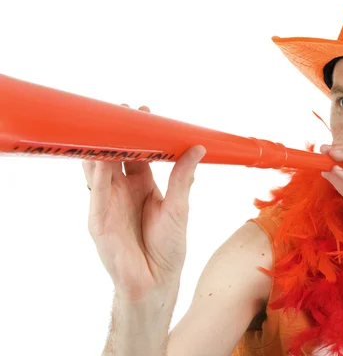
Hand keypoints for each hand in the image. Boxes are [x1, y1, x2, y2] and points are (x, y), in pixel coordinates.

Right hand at [83, 105, 205, 300]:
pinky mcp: (98, 218)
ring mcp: (108, 203)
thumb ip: (182, 178)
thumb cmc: (169, 247)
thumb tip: (197, 148)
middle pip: (116, 156)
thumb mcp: (179, 207)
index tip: (145, 113)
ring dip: (102, 147)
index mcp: (143, 187)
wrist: (155, 280)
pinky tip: (101, 156)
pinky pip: (96, 191)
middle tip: (120, 111)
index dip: (139, 134)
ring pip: (100, 168)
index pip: (138, 154)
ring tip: (106, 125)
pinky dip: (97, 172)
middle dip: (116, 134)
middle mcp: (123, 191)